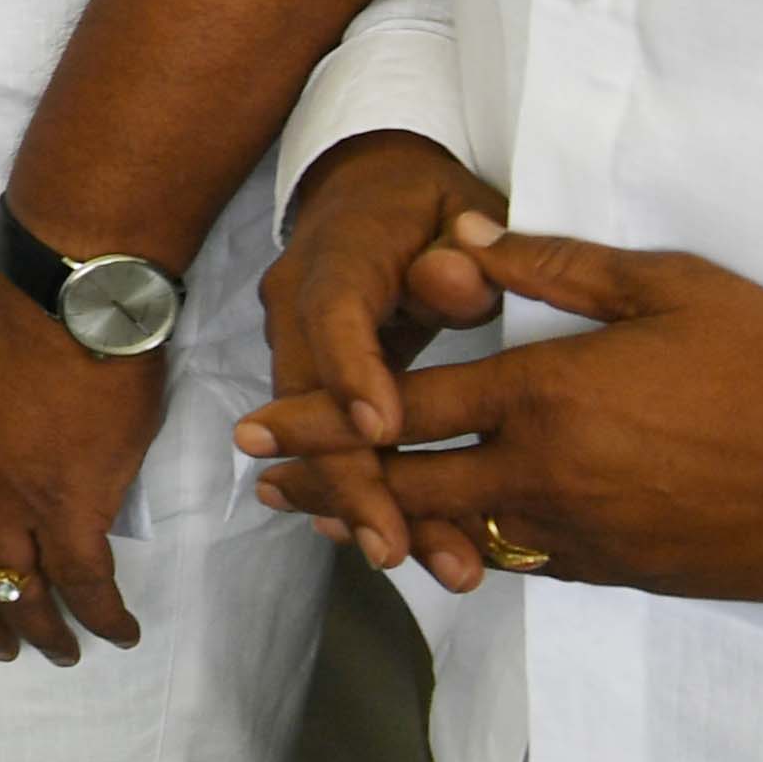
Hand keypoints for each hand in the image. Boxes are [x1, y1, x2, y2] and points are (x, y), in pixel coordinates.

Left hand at [0, 255, 166, 663]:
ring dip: (42, 632)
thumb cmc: (4, 313)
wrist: (61, 294)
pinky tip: (121, 631)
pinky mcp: (70, 506)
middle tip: (1, 648)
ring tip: (61, 650)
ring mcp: (6, 502)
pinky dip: (104, 616)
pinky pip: (85, 584)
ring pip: (18, 593)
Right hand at [240, 131, 510, 577]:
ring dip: (364, 503)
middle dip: (353, 479)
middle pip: (309, 402)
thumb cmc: (429, 207)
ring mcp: (298, 351)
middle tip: (398, 548)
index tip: (384, 429)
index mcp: (339, 259)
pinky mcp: (313, 384)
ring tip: (429, 563)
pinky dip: (362, 494)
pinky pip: (327, 443)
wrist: (371, 198)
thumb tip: (455, 273)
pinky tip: (395, 545)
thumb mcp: (458, 207)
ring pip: (316, 436)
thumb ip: (464, 246)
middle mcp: (298, 310)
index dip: (352, 372)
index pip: (333, 315)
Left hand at [242, 220, 762, 602]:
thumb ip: (554, 264)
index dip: (319, 417)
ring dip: (384, 524)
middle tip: (258, 482)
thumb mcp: (667, 286)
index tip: (253, 425)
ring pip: (454, 533)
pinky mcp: (619, 572)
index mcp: (546, 393)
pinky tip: (439, 543)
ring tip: (325, 522)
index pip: (400, 406)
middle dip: (324, 481)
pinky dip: (466, 552)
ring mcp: (581, 532)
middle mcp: (545, 471)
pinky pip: (518, 561)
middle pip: (403, 481)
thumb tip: (464, 233)